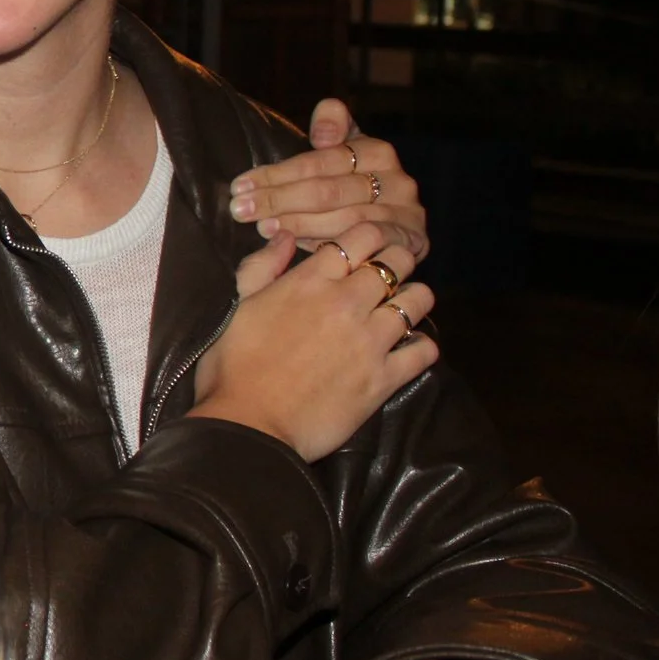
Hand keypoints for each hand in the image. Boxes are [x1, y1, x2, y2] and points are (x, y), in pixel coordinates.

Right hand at [188, 220, 436, 460]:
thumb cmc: (234, 366)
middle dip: (398, 262)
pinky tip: (408, 348)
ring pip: (419, 300)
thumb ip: (262, 267)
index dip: (372, 236)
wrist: (249, 424)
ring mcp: (370, 340)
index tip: (368, 249)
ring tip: (401, 310)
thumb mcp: (239, 307)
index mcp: (310, 280)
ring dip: (413, 300)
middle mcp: (347, 302)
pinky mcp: (384, 378)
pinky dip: (421, 345)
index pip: (363, 235)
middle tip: (389, 275)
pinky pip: (425, 350)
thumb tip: (286, 236)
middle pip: (397, 262)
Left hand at [230, 100, 427, 259]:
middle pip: (329, 191)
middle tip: (240, 210)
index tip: (240, 185)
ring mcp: (407, 214)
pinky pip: (363, 245)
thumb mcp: (346, 151)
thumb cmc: (356, 186)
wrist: (399, 229)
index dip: (277, 173)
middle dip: (279, 200)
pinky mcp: (412, 243)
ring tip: (262, 227)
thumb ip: (332, 126)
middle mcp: (398, 180)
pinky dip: (328, 245)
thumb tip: (326, 122)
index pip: (320, 161)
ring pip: (344, 220)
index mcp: (378, 151)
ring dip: (298, 225)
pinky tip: (297, 247)